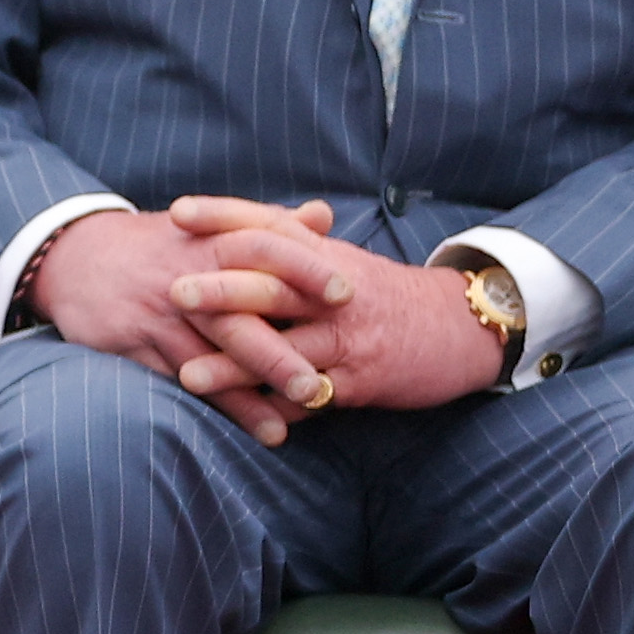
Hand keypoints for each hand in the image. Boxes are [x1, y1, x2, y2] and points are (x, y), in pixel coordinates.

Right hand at [26, 206, 314, 438]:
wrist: (74, 255)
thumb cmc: (158, 245)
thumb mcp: (208, 225)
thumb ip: (268, 223)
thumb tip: (325, 215)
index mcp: (209, 242)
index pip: (263, 248)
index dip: (306, 269)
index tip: (347, 294)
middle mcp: (185, 279)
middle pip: (236, 316)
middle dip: (276, 353)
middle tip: (319, 385)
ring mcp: (158, 314)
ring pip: (206, 358)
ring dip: (245, 396)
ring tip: (285, 424)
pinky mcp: (132, 343)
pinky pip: (175, 377)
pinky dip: (213, 404)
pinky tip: (246, 427)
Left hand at [153, 194, 502, 421]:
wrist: (460, 329)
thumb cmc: (379, 293)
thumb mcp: (338, 259)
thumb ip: (287, 239)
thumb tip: (225, 220)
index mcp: (324, 256)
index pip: (269, 226)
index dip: (225, 216)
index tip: (178, 213)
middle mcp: (333, 293)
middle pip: (275, 285)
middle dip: (224, 290)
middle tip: (174, 292)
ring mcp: (347, 338)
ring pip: (287, 350)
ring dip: (236, 366)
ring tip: (189, 377)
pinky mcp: (361, 381)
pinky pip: (313, 397)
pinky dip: (277, 410)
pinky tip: (241, 420)